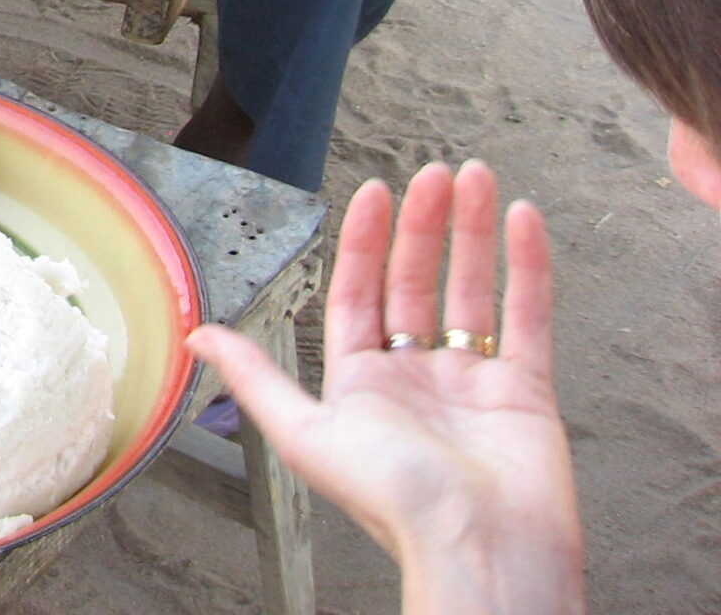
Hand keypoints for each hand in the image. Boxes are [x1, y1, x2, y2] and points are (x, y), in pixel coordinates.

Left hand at [190, 164, 584, 614]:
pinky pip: (527, 315)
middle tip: (433, 173)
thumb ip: (255, 380)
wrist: (483, 549)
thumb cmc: (397, 504)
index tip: (375, 192)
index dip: (365, 240)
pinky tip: (522, 221)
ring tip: (476, 178)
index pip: (359, 293)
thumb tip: (196, 340)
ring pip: (471, 289)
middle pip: (416, 282)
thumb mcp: (307, 432)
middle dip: (423, 225)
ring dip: (473, 232)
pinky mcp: (527, 391)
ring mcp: (472, 382)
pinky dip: (527, 266)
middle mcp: (416, 379)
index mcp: (362, 385)